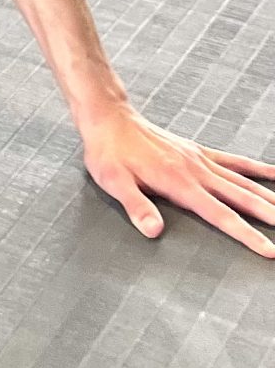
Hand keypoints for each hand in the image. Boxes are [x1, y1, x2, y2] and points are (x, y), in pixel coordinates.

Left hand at [80, 105, 274, 255]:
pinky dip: (256, 168)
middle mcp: (196, 170)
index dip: (247, 234)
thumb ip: (136, 206)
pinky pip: (234, 161)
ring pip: (244, 181)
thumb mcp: (114, 182)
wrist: (109, 118)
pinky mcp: (198, 152)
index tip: (269, 250)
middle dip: (269, 217)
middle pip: (242, 198)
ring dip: (269, 197)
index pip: (221, 214)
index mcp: (179, 183)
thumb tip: (153, 230)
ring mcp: (200, 160)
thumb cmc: (109, 152)